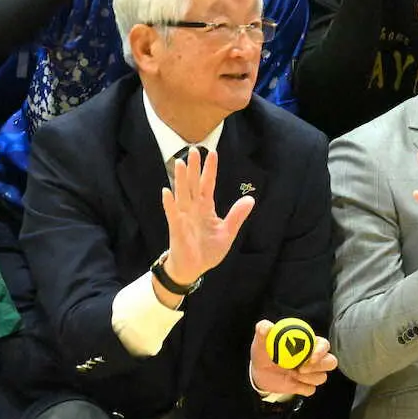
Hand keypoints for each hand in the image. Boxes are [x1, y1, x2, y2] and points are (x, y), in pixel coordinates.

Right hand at [160, 148, 254, 285]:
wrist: (193, 268)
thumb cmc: (207, 250)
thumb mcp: (227, 232)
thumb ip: (236, 215)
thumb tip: (251, 199)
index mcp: (206, 208)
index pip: (208, 184)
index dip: (210, 169)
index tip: (213, 153)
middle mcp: (193, 208)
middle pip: (193, 184)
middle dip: (194, 167)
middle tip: (193, 149)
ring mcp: (183, 217)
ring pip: (182, 194)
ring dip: (181, 179)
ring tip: (180, 163)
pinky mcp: (176, 228)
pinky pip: (171, 214)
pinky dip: (169, 203)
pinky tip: (166, 191)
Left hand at [249, 320, 338, 396]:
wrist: (259, 372)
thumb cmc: (265, 351)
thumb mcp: (262, 340)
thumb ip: (263, 329)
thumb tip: (266, 327)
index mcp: (307, 343)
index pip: (324, 344)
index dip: (322, 350)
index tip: (311, 357)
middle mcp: (313, 358)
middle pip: (331, 362)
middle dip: (320, 366)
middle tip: (302, 368)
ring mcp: (311, 373)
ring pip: (322, 378)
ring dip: (308, 379)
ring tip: (292, 374)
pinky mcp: (305, 386)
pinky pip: (311, 390)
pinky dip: (302, 388)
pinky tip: (291, 382)